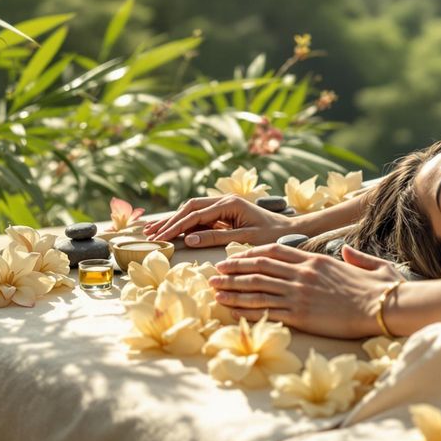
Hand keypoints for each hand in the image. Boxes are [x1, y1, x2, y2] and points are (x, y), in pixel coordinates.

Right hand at [143, 195, 295, 247]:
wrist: (291, 229)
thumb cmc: (272, 235)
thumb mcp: (245, 238)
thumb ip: (217, 238)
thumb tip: (189, 239)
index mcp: (229, 204)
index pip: (195, 215)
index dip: (175, 227)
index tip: (160, 238)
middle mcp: (224, 201)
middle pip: (189, 208)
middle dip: (169, 220)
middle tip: (149, 233)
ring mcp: (224, 206)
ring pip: (192, 210)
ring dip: (174, 220)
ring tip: (153, 231)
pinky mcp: (225, 213)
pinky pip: (200, 217)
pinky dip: (185, 224)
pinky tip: (173, 231)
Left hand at [209, 243, 403, 338]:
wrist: (382, 306)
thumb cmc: (380, 289)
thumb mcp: (368, 264)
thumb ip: (353, 257)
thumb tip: (347, 253)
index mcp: (315, 260)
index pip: (273, 252)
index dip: (250, 254)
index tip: (235, 258)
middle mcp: (303, 274)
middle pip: (259, 268)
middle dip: (233, 270)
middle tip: (215, 273)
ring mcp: (299, 293)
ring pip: (256, 287)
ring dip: (232, 289)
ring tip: (214, 291)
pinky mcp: (300, 314)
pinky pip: (265, 309)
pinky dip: (244, 308)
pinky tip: (231, 309)